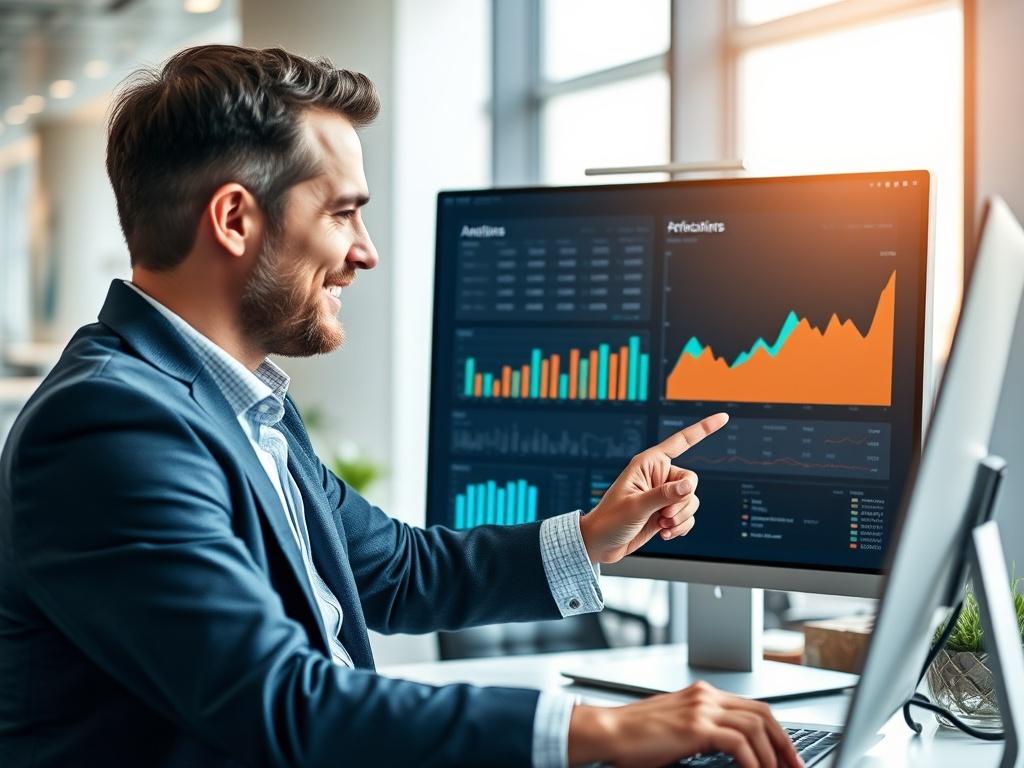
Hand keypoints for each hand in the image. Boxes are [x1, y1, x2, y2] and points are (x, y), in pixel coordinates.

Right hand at [568, 681, 802, 767]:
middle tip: (795, 767)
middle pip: (762, 714)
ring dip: (772, 755)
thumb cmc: (635, 735)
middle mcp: (705, 696)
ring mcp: (701, 709)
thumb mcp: (676, 727)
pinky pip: (738, 743)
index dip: (776, 732)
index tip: (787, 755)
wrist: (609, 731)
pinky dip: (753, 760)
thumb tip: (732, 749)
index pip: (753, 708)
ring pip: (755, 727)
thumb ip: (703, 729)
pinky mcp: (695, 727)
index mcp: (702, 694)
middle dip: (784, 743)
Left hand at [578, 413, 727, 563]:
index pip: (681, 442)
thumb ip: (665, 494)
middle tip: (663, 514)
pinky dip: (680, 527)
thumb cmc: (610, 520)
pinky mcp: (666, 512)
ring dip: (680, 517)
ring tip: (660, 525)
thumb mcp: (636, 506)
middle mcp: (659, 476)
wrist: (601, 544)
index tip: (723, 417)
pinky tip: (664, 533)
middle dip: (682, 502)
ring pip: (692, 501)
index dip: (703, 429)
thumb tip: (691, 485)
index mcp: (649, 463)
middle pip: (692, 481)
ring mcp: (664, 495)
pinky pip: (688, 516)